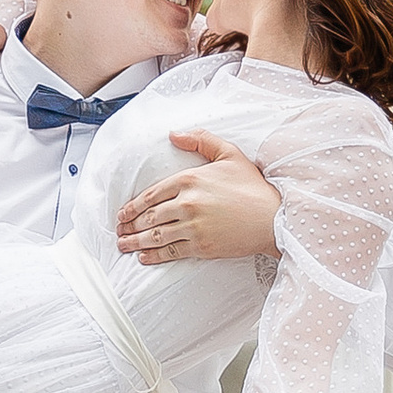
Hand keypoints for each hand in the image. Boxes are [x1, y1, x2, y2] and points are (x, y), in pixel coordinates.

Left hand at [118, 128, 279, 266]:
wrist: (273, 217)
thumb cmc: (253, 187)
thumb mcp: (229, 153)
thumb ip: (200, 140)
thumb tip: (173, 134)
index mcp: (190, 179)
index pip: (151, 194)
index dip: (133, 206)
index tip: (123, 213)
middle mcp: (187, 202)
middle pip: (149, 216)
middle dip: (129, 226)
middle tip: (119, 232)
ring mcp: (193, 226)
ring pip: (155, 235)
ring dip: (135, 242)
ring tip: (124, 246)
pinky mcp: (201, 246)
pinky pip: (170, 252)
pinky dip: (154, 256)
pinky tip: (144, 258)